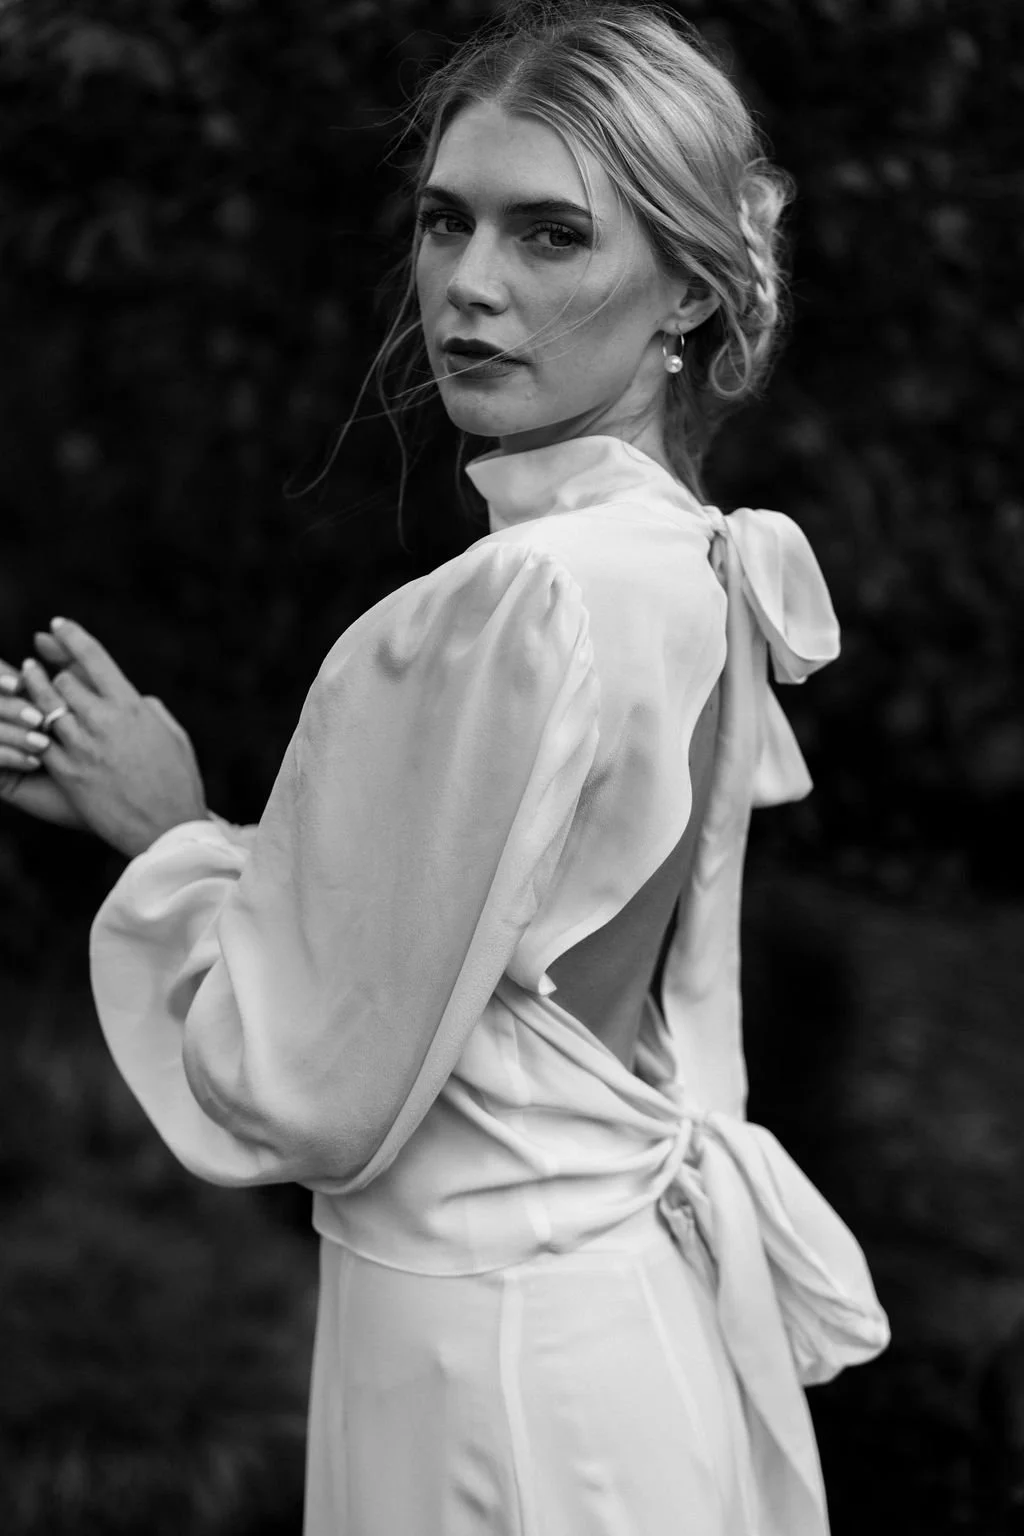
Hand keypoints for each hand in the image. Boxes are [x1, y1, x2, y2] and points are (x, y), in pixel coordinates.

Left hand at [11, 619, 210, 857]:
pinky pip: (40, 741)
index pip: (93, 658)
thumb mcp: (172, 734)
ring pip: (45, 706)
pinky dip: (32, 727)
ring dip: (34, 689)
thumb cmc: (177, 781)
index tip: (57, 625)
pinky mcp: (67, 773)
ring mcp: (82, 748)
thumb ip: (147, 708)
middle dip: (55, 671)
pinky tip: (27, 720)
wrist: (167, 829)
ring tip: (25, 676)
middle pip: (64, 680)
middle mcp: (104, 722)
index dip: (71, 636)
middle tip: (44, 662)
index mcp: (132, 707)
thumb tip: (130, 694)